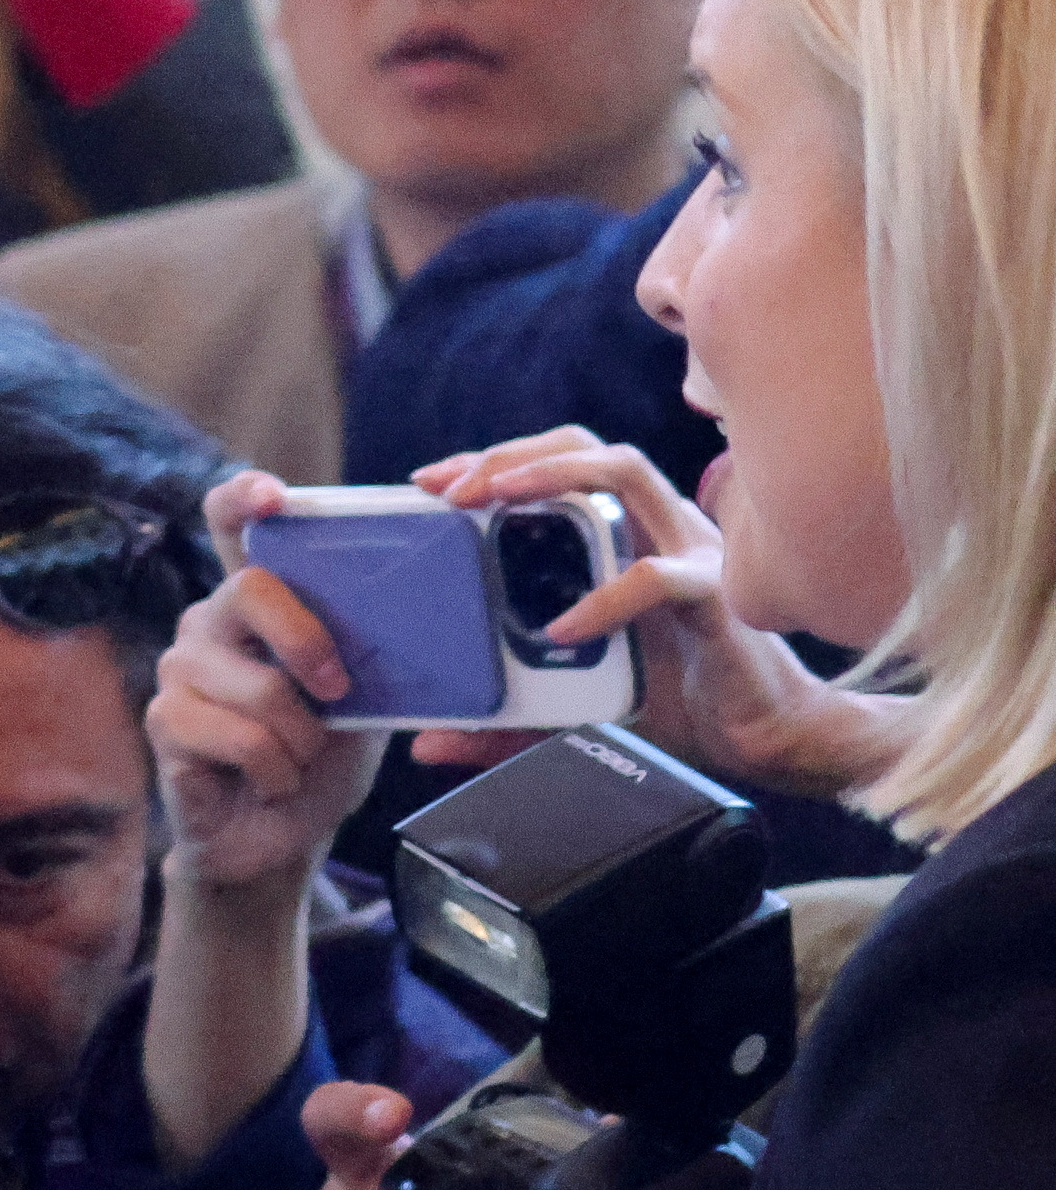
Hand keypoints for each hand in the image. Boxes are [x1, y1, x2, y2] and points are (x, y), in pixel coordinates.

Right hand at [151, 471, 389, 900]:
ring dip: (302, 738)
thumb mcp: (363, 698)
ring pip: (258, 685)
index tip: (272, 497)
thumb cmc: (321, 757)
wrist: (278, 835)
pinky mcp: (165, 720)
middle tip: (338, 690)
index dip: (244, 498)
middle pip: (250, 589)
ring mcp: (179, 668)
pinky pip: (239, 737)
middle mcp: (209, 622)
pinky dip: (275, 770)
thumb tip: (420, 623)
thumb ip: (368, 652)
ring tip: (297, 758)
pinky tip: (267, 780)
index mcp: (257, 603)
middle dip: (309, 643)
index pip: (230, 525)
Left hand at [397, 429, 909, 806]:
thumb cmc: (677, 699)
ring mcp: (691, 551)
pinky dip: (606, 595)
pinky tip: (564, 629)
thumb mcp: (567, 706)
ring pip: (626, 473)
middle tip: (453, 490)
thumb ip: (503, 720)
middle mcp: (658, 526)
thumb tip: (428, 743)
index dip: (495, 459)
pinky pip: (660, 577)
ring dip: (554, 476)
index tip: (429, 483)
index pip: (559, 463)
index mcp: (625, 534)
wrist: (760, 737)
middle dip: (512, 453)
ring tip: (496, 501)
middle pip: (587, 447)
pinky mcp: (718, 596)